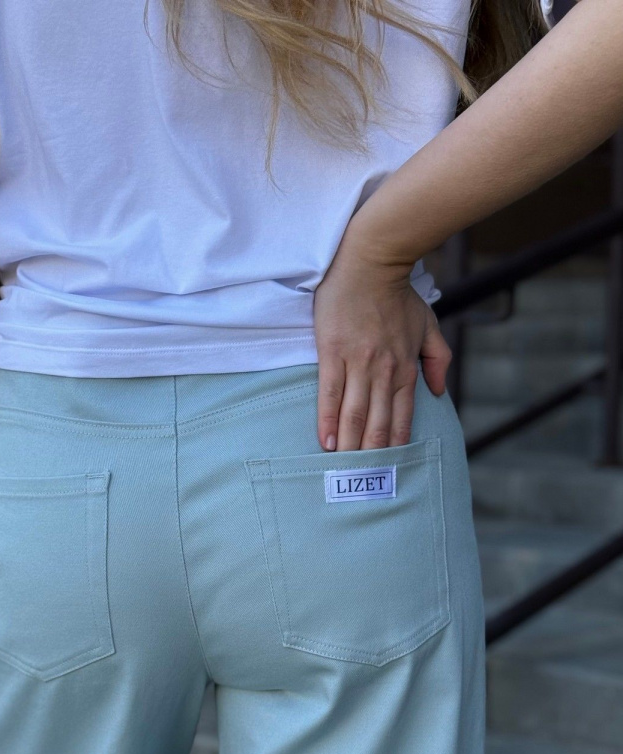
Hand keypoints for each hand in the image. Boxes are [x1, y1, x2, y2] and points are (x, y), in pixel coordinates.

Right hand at [312, 243, 451, 451]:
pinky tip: (327, 441)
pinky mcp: (333, 353)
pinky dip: (329, 420)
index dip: (395, 444)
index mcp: (406, 367)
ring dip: (350, 444)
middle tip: (365, 479)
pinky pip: (331, 394)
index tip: (390, 467)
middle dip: (372, 453)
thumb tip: (438, 392)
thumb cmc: (398, 294)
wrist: (371, 262)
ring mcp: (358, 363)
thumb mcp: (428, 325)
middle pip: (377, 422)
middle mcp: (384, 371)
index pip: (402, 416)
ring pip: (355, 414)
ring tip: (344, 467)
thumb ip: (439, 359)